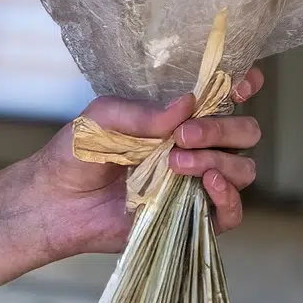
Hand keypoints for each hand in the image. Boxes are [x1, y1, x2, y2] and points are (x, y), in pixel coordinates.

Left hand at [27, 67, 263, 259]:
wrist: (57, 200)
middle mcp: (197, 146)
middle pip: (244, 132)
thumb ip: (142, 113)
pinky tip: (208, 184)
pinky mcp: (192, 217)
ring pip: (242, 168)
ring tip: (176, 161)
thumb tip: (187, 103)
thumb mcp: (102, 117)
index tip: (241, 85)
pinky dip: (229, 197)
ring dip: (219, 161)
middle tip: (183, 135)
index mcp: (179, 116)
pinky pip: (231, 213)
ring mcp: (197, 182)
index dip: (244, 86)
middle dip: (222, 128)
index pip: (227, 97)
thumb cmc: (78, 151)